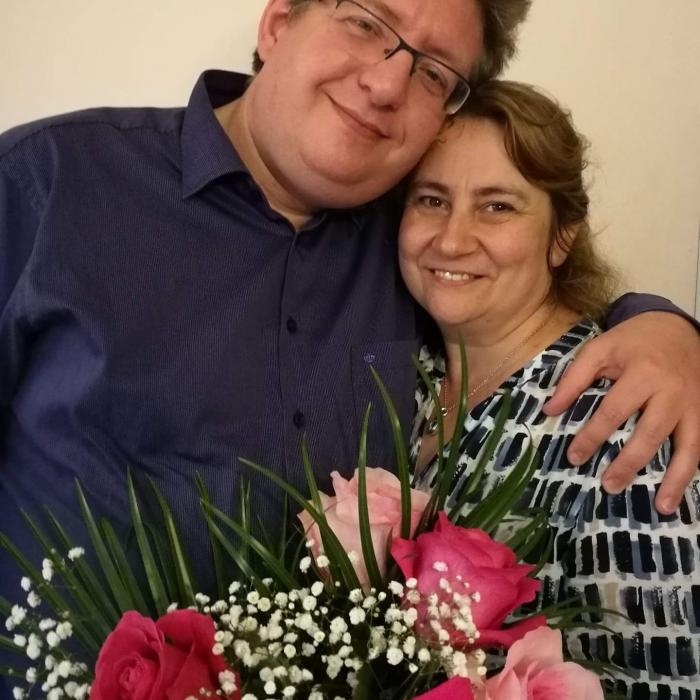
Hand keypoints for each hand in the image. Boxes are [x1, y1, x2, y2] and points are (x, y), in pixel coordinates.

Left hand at [544, 312, 699, 513]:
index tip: (574, 457)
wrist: (677, 328)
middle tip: (607, 485)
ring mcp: (692, 404)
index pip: (614, 410)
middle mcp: (671, 391)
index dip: (593, 435)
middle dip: (629, 462)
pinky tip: (678, 496)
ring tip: (660, 507)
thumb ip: (573, 378)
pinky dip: (691, 473)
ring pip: (687, 445)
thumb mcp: (599, 349)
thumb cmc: (631, 342)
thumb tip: (549, 409)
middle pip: (650, 432)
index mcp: (642, 372)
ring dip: (674, 479)